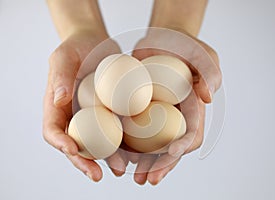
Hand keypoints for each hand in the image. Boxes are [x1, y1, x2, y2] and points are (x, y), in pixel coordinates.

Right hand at [43, 29, 122, 180]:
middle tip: (97, 175)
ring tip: (120, 168)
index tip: (73, 150)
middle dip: (85, 162)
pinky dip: (124, 143)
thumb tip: (58, 99)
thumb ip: (60, 75)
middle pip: (77, 145)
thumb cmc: (76, 47)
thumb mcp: (64, 56)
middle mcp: (75, 117)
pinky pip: (117, 130)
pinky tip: (135, 151)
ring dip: (108, 159)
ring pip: (99, 144)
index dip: (61, 143)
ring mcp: (94, 117)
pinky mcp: (112, 113)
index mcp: (57, 107)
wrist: (97, 43)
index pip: (52, 131)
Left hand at [129, 28, 221, 184]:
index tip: (171, 153)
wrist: (161, 40)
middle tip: (148, 179)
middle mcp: (175, 118)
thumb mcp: (203, 55)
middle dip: (161, 165)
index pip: (191, 134)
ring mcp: (157, 116)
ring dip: (144, 164)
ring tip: (134, 176)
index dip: (182, 146)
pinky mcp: (139, 111)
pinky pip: (133, 132)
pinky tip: (120, 157)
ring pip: (151, 147)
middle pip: (170, 147)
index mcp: (193, 110)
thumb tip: (207, 97)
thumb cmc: (185, 47)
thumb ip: (210, 72)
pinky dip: (128, 146)